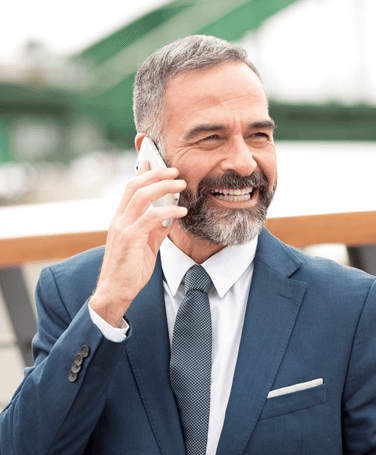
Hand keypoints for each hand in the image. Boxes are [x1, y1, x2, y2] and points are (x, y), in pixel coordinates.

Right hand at [89, 159, 186, 325]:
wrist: (115, 292)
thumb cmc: (130, 270)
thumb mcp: (146, 246)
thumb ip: (156, 230)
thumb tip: (170, 216)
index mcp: (120, 219)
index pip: (130, 188)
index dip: (144, 173)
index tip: (156, 162)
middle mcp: (118, 219)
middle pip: (135, 185)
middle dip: (156, 174)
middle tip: (176, 171)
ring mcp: (122, 228)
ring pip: (141, 196)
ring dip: (164, 187)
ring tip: (181, 184)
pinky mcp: (129, 239)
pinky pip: (150, 217)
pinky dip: (167, 210)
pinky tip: (181, 210)